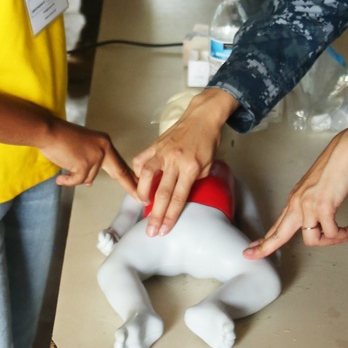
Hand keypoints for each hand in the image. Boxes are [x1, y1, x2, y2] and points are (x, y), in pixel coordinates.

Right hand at [41, 118, 137, 195]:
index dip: (130, 176)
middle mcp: (104, 148)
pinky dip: (68, 181)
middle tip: (139, 198)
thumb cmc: (61, 139)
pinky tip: (61, 178)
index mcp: (105, 143)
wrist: (48, 132)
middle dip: (130, 186)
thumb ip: (90, 164)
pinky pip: (78, 180)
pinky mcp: (85, 164)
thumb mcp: (82, 150)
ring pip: (89, 178)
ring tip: (65, 165)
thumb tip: (90, 182)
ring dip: (75, 176)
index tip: (139, 185)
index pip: (120, 162)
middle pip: (120, 171)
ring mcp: (95, 156)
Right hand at [132, 87, 235, 233]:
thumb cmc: (208, 142)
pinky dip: (138, 171)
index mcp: (191, 168)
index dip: (170, 216)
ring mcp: (163, 151)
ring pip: (146, 174)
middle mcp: (175, 161)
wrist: (202, 117)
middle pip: (162, 192)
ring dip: (142, 192)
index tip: (164, 230)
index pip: (179, 197)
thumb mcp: (209, 166)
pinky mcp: (155, 144)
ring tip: (143, 203)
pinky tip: (139, 180)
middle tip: (150, 230)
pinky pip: (141, 158)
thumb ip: (194, 181)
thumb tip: (181, 195)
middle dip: (156, 214)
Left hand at [244, 127, 347, 257]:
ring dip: (330, 242)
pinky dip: (341, 234)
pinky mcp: (323, 207)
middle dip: (264, 248)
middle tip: (250, 256)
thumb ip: (311, 206)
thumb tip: (318, 224)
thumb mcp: (315, 189)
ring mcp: (309, 206)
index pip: (277, 225)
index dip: (264, 240)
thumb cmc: (334, 168)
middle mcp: (298, 203)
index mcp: (295, 199)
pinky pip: (331, 232)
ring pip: (312, 240)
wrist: (344, 153)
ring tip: (343, 235)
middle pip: (278, 234)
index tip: (251, 249)